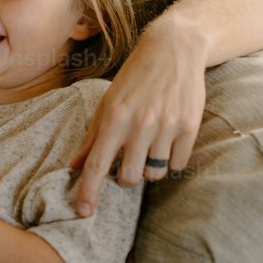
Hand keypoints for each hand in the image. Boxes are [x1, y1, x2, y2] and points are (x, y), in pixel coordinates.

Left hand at [71, 21, 205, 215]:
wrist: (173, 50)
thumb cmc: (134, 77)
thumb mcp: (107, 102)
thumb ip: (92, 137)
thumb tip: (73, 165)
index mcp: (114, 118)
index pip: (96, 165)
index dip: (88, 192)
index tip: (83, 213)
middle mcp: (140, 124)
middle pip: (128, 177)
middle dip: (124, 178)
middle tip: (127, 162)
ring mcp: (167, 126)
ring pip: (154, 173)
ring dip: (148, 169)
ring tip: (148, 149)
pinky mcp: (189, 127)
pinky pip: (178, 164)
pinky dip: (170, 161)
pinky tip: (166, 143)